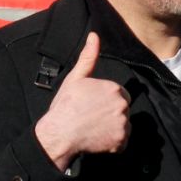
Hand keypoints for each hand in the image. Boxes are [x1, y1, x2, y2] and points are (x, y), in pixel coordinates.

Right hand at [34, 32, 128, 169]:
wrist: (58, 135)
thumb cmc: (65, 106)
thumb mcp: (76, 78)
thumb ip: (88, 57)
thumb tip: (94, 36)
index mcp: (114, 89)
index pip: (119, 96)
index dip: (105, 102)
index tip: (92, 107)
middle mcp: (122, 106)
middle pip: (122, 110)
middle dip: (110, 115)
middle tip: (91, 119)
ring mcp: (122, 124)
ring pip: (122, 126)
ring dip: (112, 129)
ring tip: (93, 130)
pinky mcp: (120, 142)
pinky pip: (121, 143)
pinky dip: (112, 144)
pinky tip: (97, 140)